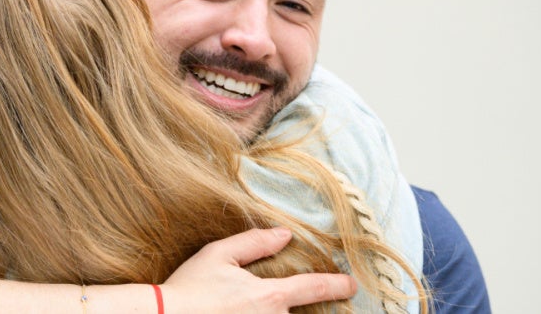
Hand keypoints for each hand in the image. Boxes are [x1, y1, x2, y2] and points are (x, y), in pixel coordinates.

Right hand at [162, 227, 355, 312]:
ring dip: (276, 313)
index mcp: (269, 296)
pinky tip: (245, 312)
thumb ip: (255, 242)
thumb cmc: (189, 288)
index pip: (314, 288)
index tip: (352, 285)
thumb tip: (285, 234)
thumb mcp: (219, 255)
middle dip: (294, 307)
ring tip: (249, 304)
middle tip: (276, 299)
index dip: (337, 285)